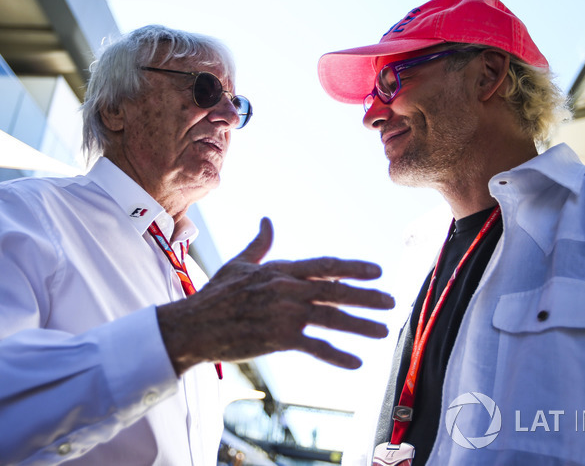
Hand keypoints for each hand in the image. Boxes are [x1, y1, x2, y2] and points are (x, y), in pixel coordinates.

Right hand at [157, 217, 394, 374]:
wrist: (192, 326)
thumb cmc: (215, 295)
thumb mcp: (239, 263)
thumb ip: (260, 243)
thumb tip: (268, 220)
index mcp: (280, 270)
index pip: (325, 266)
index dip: (353, 268)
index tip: (377, 271)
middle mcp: (285, 288)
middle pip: (335, 290)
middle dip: (367, 296)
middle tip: (391, 301)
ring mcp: (283, 313)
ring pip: (331, 317)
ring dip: (360, 325)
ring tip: (382, 331)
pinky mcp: (277, 338)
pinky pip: (314, 347)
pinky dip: (336, 355)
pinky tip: (356, 362)